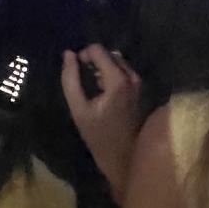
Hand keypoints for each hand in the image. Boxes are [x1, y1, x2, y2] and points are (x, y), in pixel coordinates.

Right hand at [61, 44, 142, 201]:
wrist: (125, 157)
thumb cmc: (99, 136)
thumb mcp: (78, 108)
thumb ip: (70, 79)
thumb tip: (67, 54)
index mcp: (118, 80)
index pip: (98, 50)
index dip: (82, 55)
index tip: (75, 70)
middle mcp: (132, 76)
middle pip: (109, 53)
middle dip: (93, 62)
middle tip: (82, 80)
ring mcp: (139, 83)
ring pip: (118, 61)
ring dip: (103, 68)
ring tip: (92, 88)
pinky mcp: (141, 89)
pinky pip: (124, 72)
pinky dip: (111, 75)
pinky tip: (103, 93)